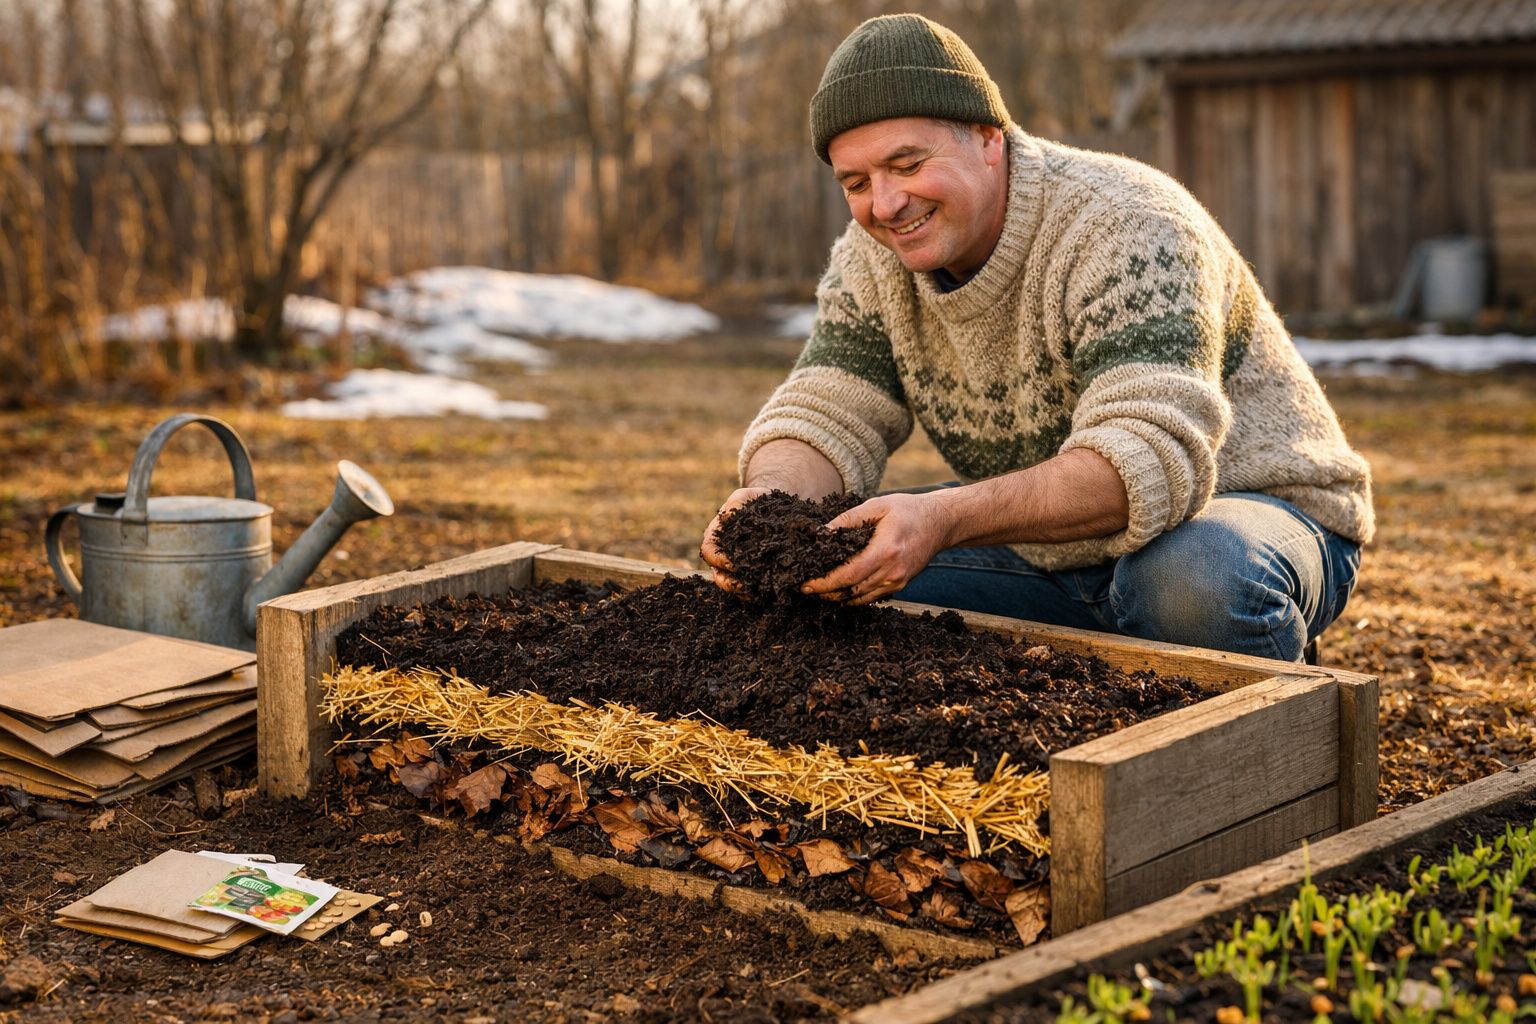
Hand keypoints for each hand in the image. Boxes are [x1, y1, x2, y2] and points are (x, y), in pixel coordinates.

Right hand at [700, 487, 770, 593]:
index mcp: (715, 537)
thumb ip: (735, 504)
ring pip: (733, 585)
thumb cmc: (754, 501)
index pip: (709, 552)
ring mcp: (736, 566)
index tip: (733, 564)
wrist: (773, 508)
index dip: (718, 560)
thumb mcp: (744, 497)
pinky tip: (769, 591)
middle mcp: (722, 555)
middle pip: (718, 575)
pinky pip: (750, 586)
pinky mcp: (752, 573)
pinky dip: (756, 591)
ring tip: (757, 593)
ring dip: (743, 591)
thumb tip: (726, 517)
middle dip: (729, 582)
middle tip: (746, 585)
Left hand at [800, 493, 952, 605]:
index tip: (805, 584)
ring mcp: (898, 581)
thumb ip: (847, 520)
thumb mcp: (877, 506)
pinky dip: (853, 597)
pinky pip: (872, 597)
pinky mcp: (900, 585)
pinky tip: (840, 590)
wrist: (941, 522)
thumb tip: (821, 533)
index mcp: (886, 550)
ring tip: (819, 591)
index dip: (825, 583)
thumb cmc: (908, 510)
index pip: (848, 575)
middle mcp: (893, 571)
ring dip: (838, 597)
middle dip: (826, 592)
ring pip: (860, 599)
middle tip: (805, 589)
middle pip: (852, 591)